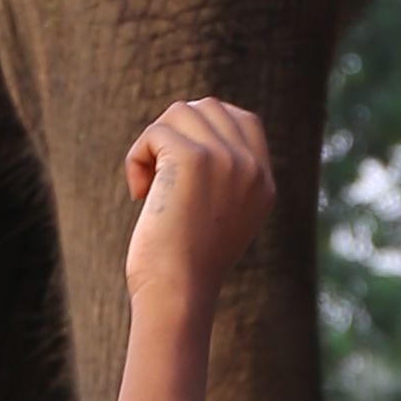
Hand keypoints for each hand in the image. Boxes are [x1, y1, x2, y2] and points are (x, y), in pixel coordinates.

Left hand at [123, 95, 271, 314]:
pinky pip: (155, 133)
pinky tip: (138, 192)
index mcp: (264, 182)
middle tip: (159, 174)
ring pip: (178, 114)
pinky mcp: (193, 158)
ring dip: (152, 144)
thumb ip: (221, 177)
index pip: (243, 119)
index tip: (178, 163)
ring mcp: (226, 158)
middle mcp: (251, 166)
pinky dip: (137, 158)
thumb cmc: (185, 267)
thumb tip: (187, 129)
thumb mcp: (217, 219)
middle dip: (174, 133)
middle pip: (207, 108)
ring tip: (147, 185)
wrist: (178, 293)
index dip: (203, 128)